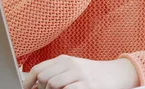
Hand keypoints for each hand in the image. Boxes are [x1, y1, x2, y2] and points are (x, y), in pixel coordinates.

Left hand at [22, 55, 138, 88]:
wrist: (116, 74)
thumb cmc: (91, 73)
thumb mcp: (72, 68)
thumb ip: (55, 73)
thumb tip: (33, 84)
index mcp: (64, 59)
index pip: (38, 69)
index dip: (28, 82)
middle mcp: (71, 64)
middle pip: (43, 77)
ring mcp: (80, 75)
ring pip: (52, 84)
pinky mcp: (88, 85)